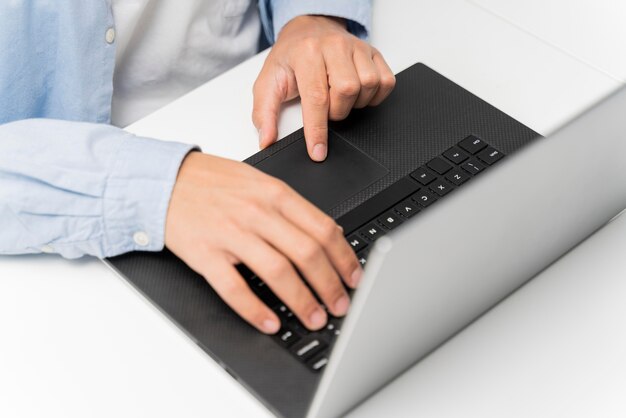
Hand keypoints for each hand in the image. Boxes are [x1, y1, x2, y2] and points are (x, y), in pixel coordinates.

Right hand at [164, 152, 362, 333]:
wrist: (164, 179)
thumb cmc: (213, 182)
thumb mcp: (259, 182)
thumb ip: (292, 207)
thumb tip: (328, 233)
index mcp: (275, 194)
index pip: (323, 229)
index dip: (344, 258)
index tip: (354, 277)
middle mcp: (257, 213)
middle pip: (307, 253)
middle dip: (330, 285)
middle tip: (341, 305)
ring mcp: (231, 234)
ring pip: (278, 272)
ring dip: (302, 300)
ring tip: (315, 318)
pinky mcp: (206, 254)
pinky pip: (234, 288)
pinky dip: (255, 309)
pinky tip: (270, 322)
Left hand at [253, 15, 395, 161]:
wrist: (308, 30)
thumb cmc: (290, 58)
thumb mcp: (268, 82)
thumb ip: (264, 113)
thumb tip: (267, 140)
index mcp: (306, 53)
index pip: (316, 98)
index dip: (317, 130)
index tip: (317, 151)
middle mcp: (334, 46)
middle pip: (346, 90)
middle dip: (336, 111)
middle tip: (326, 109)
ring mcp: (357, 47)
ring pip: (369, 85)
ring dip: (355, 103)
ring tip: (339, 99)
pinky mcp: (373, 52)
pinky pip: (385, 81)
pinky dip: (374, 96)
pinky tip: (358, 95)